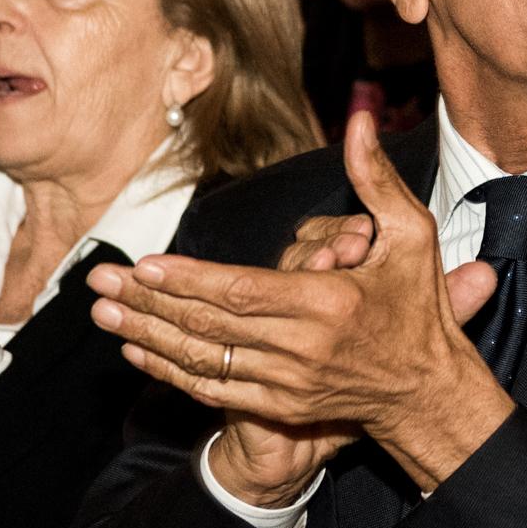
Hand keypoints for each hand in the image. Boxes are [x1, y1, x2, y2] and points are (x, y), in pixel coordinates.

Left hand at [87, 112, 512, 499]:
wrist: (426, 391)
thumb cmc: (419, 307)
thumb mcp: (411, 235)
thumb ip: (376, 178)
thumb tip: (361, 120)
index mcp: (330, 302)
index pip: (243, 291)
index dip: (190, 280)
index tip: (147, 263)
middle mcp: (302, 348)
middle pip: (210, 324)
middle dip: (150, 302)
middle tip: (100, 279)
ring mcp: (287, 383)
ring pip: (203, 358)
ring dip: (149, 335)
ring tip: (104, 312)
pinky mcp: (279, 407)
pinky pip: (212, 389)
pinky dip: (170, 371)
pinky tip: (138, 350)